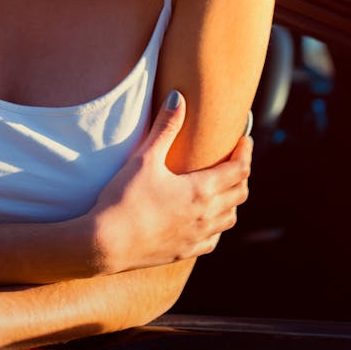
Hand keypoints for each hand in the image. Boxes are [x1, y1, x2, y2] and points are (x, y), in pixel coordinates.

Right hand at [87, 91, 250, 273]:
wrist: (105, 243)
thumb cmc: (124, 198)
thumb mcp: (144, 158)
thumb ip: (165, 127)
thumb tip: (178, 97)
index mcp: (201, 190)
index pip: (239, 169)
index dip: (245, 152)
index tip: (244, 140)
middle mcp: (206, 215)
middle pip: (239, 192)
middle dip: (241, 173)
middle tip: (234, 159)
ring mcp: (197, 236)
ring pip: (230, 217)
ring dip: (232, 200)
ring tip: (223, 188)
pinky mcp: (185, 251)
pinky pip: (214, 239)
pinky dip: (217, 225)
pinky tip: (207, 220)